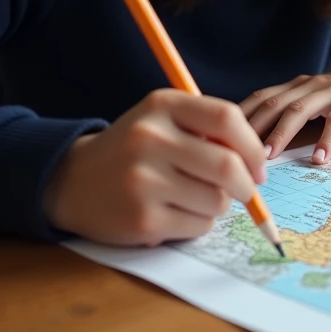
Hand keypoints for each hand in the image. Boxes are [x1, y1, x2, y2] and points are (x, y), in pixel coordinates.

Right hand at [43, 88, 266, 246]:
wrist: (72, 181)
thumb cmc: (134, 150)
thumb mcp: (164, 121)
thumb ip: (208, 129)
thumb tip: (258, 162)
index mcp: (161, 106)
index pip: (226, 118)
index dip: (252, 145)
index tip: (258, 164)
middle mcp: (150, 139)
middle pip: (228, 165)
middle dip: (247, 184)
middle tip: (246, 191)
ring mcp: (144, 181)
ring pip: (217, 200)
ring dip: (218, 205)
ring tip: (193, 198)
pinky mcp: (142, 219)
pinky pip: (199, 226)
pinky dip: (199, 223)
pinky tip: (175, 214)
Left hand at [240, 70, 330, 163]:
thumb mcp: (312, 106)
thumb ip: (288, 118)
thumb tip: (253, 149)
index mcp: (294, 87)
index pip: (260, 98)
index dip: (239, 117)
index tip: (221, 139)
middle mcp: (308, 84)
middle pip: (274, 103)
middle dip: (253, 128)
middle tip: (237, 154)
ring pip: (300, 110)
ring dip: (281, 133)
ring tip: (269, 157)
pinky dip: (326, 139)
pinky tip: (319, 158)